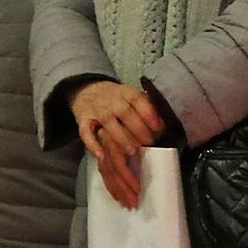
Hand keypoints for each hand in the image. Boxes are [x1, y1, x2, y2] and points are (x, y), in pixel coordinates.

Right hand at [71, 78, 163, 210]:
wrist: (87, 91)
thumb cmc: (117, 101)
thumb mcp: (133, 100)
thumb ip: (147, 111)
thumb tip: (164, 128)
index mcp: (127, 94)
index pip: (138, 100)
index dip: (148, 113)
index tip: (159, 127)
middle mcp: (112, 101)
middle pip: (124, 112)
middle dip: (137, 128)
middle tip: (148, 143)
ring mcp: (96, 111)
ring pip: (107, 123)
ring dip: (120, 138)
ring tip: (132, 153)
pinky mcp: (84, 122)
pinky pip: (85, 133)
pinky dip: (92, 145)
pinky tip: (101, 157)